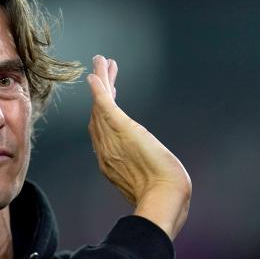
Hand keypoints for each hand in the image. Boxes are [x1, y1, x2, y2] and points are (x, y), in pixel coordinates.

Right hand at [86, 55, 190, 239]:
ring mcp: (111, 140)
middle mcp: (104, 151)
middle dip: (100, 92)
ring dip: (100, 81)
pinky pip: (105, 105)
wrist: (163, 197)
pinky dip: (99, 89)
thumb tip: (151, 178)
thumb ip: (142, 177)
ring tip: (101, 61)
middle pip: (97, 115)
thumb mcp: (149, 184)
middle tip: (101, 71)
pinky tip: (96, 75)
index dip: (101, 112)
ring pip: (100, 105)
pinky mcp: (122, 129)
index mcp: (110, 164)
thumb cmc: (163, 196)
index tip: (106, 97)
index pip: (101, 132)